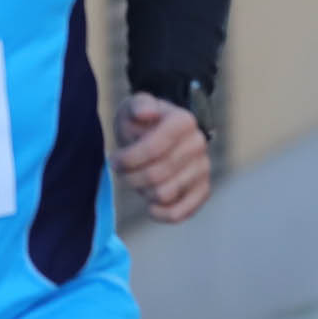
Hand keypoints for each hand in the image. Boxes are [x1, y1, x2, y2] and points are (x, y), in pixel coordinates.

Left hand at [114, 92, 211, 223]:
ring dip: (143, 191)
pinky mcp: (202, 190)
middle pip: (156, 174)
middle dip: (131, 176)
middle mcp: (198, 144)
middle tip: (122, 171)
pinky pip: (181, 212)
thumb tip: (147, 113)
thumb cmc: (141, 123)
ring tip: (137, 180)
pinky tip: (150, 205)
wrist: (159, 135)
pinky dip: (162, 214)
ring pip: (164, 194)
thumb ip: (138, 105)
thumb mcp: (133, 107)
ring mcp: (203, 168)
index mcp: (184, 121)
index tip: (114, 159)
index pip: (153, 149)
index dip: (128, 159)